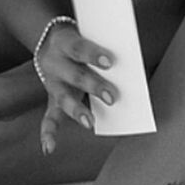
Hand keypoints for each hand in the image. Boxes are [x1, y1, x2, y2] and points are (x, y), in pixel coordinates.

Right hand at [34, 23, 116, 155]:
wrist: (49, 39)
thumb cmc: (80, 39)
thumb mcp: (88, 36)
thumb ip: (105, 49)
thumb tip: (135, 70)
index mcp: (64, 42)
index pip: (79, 48)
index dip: (93, 54)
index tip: (109, 62)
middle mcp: (55, 63)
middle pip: (75, 76)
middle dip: (93, 86)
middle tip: (112, 97)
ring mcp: (52, 83)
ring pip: (63, 98)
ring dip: (77, 111)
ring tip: (90, 122)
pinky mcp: (52, 100)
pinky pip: (49, 117)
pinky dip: (48, 133)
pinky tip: (49, 148)